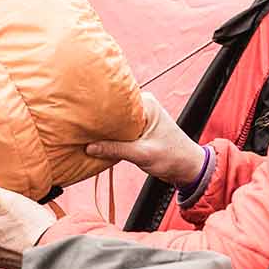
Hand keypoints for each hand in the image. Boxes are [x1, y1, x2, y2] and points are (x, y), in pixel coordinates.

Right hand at [85, 91, 203, 185]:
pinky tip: (99, 141)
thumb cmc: (173, 157)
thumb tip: (89, 147)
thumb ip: (116, 149)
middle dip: (100, 118)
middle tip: (81, 123)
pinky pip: (120, 130)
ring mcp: (141, 118)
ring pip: (116, 121)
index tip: (83, 111)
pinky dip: (111, 136)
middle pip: (114, 109)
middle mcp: (143, 107)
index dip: (100, 106)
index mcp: (146, 104)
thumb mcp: (142, 154)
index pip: (117, 99)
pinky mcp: (139, 130)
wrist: (188, 169)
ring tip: (87, 132)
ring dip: (105, 129)